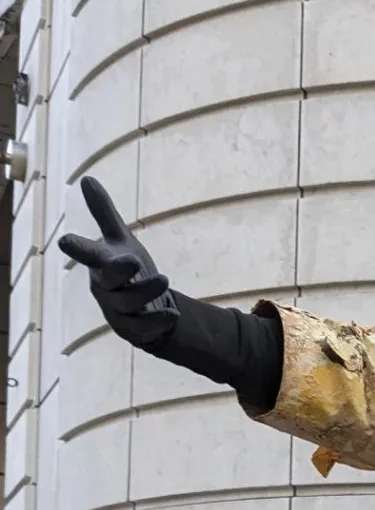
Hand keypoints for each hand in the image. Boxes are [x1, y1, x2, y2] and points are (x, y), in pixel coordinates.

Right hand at [58, 176, 177, 350]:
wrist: (144, 307)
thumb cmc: (126, 268)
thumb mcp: (119, 239)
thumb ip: (104, 213)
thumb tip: (86, 179)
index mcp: (100, 264)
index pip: (86, 254)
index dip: (76, 247)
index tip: (64, 240)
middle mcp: (105, 288)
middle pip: (109, 280)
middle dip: (119, 271)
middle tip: (134, 260)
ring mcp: (118, 311)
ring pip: (128, 304)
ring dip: (146, 292)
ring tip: (165, 279)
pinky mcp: (133, 330)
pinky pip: (143, 329)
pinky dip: (158, 321)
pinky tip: (175, 314)